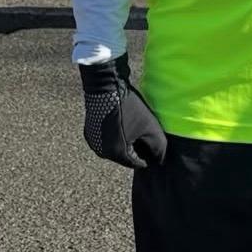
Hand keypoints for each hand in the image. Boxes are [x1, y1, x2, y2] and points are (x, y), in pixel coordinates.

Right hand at [79, 54, 166, 168]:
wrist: (106, 88)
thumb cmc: (129, 108)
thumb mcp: (149, 127)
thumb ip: (157, 146)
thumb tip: (161, 160)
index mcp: (115, 154)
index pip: (136, 163)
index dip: (147, 157)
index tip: (154, 148)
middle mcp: (101, 151)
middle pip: (124, 156)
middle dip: (135, 149)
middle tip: (145, 137)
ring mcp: (93, 141)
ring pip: (114, 147)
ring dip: (125, 142)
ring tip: (136, 129)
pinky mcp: (89, 131)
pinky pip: (105, 138)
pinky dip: (115, 135)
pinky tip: (124, 123)